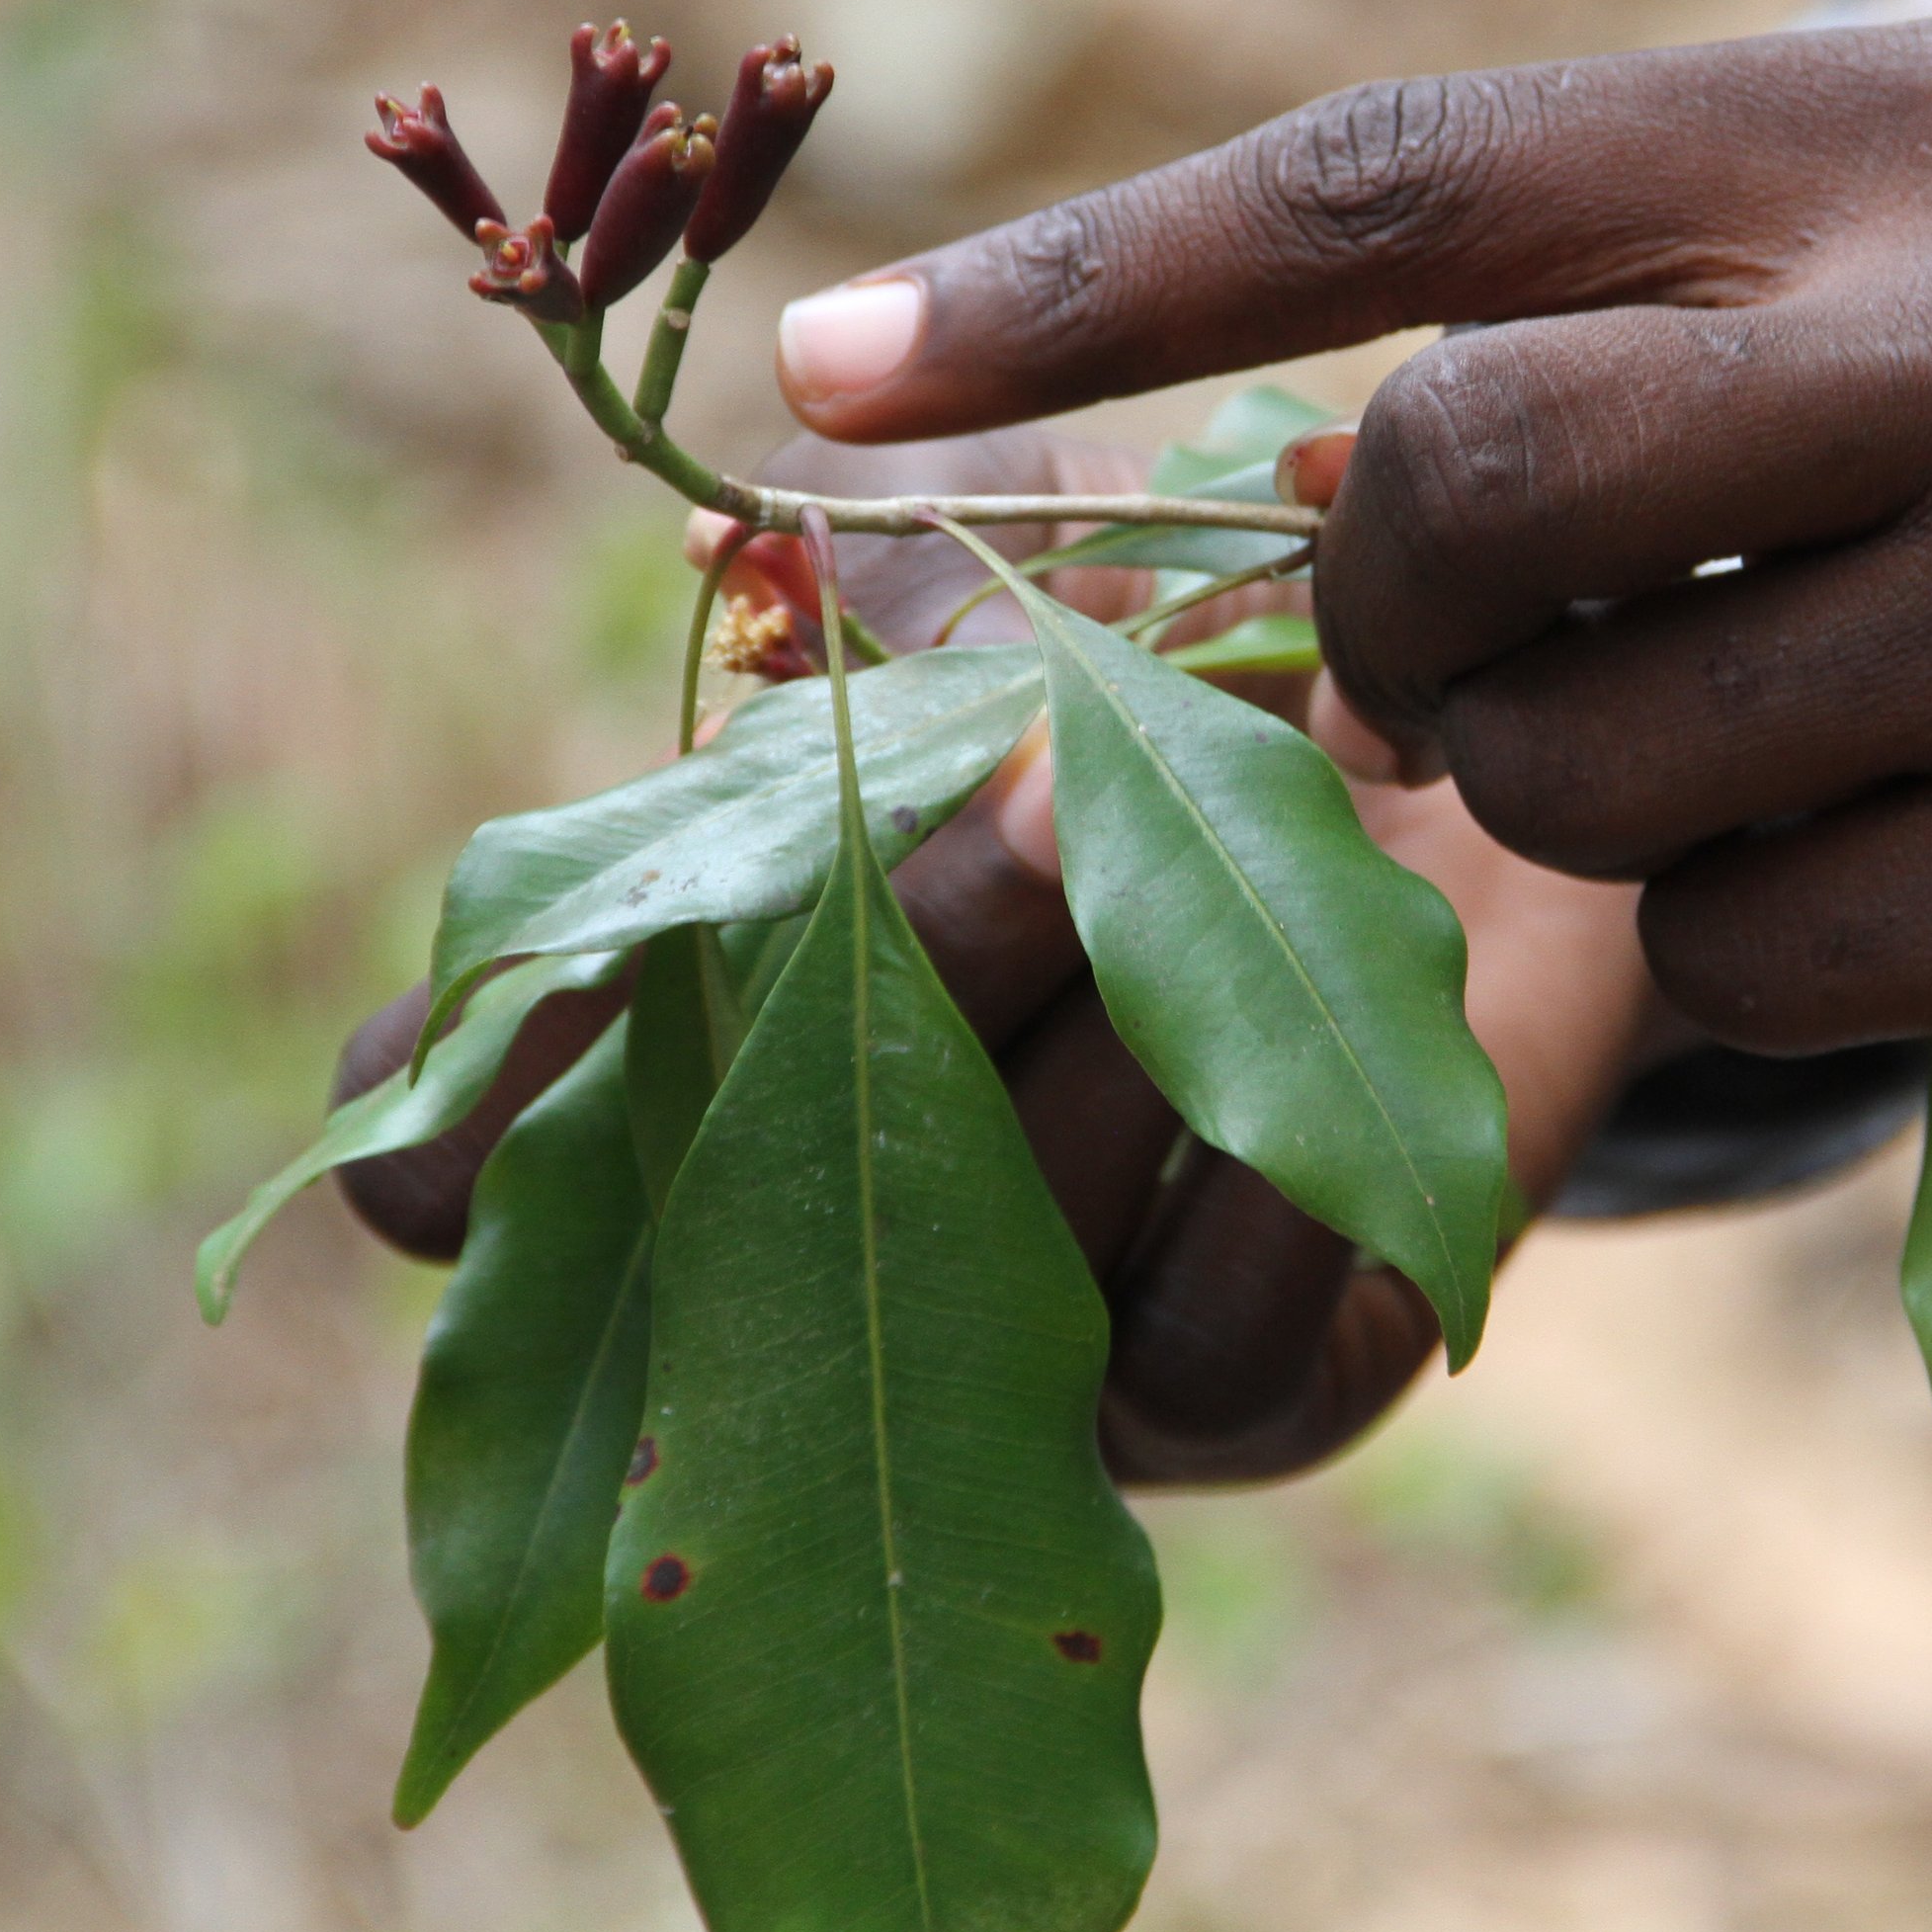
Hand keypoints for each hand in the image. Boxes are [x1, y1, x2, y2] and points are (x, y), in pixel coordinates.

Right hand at [333, 428, 1668, 1479]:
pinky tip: (1354, 983)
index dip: (451, 1110)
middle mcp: (809, 1238)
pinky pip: (1209, 1338)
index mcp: (685, 1038)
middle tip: (1036, 752)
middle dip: (916, 947)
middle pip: (751, 1200)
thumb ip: (864, 569)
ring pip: (989, 1258)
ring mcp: (1005, 1349)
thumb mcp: (1001, 536)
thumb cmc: (1173, 619)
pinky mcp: (1233, 1395)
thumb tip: (749, 553)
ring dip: (1127, 998)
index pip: (450, 1163)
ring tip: (1259, 779)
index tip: (554, 965)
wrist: (1480, 735)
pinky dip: (1287, 1148)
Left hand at [770, 20, 1931, 1147]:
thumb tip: (1317, 462)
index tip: (838, 373)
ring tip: (1838, 772)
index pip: (1402, 177)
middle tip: (1508, 673)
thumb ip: (1706, 310)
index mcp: (1910, 130)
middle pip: (1432, 495)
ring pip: (1565, 765)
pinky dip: (1788, 962)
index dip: (1086, 283)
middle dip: (1393, 633)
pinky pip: (1741, 958)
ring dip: (1617, 821)